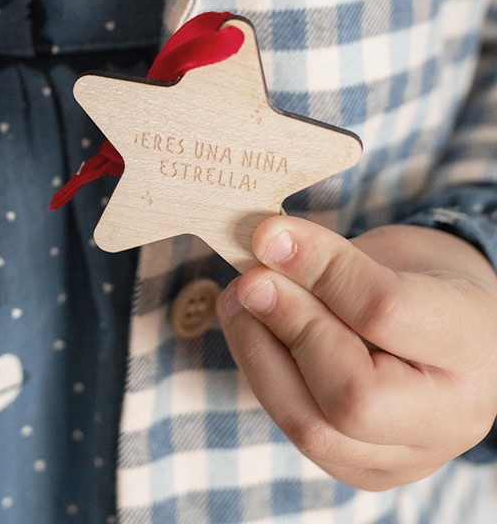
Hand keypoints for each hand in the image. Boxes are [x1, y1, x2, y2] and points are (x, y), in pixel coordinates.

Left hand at [217, 216, 496, 490]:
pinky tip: (253, 334)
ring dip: (258, 355)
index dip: (317, 271)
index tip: (269, 237)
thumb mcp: (394, 253)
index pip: (385, 313)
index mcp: (470, 340)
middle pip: (350, 397)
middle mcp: (452, 417)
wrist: (458, 333)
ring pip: (313, 427)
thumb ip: (335, 258)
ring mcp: (410, 456)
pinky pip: (299, 433)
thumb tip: (266, 245)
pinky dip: (264, 378)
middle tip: (249, 279)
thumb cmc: (422, 281)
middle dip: (286, 328)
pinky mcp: (366, 471)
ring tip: (239, 302)